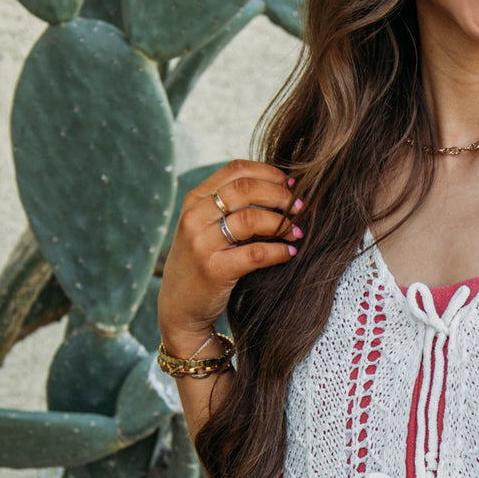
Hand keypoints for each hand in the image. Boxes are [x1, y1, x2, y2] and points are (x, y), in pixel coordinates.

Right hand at [157, 160, 302, 353]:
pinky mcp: (213, 270)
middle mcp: (194, 217)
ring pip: (251, 218)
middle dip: (279, 195)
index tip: (289, 183)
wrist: (179, 308)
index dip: (269, 172)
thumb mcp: (205, 227)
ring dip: (281, 223)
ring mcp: (201, 243)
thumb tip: (279, 188)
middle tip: (299, 206)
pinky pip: (255, 253)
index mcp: (194, 200)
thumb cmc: (201, 262)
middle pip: (245, 188)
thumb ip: (229, 206)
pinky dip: (278, 251)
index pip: (236, 169)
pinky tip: (289, 252)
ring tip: (296, 231)